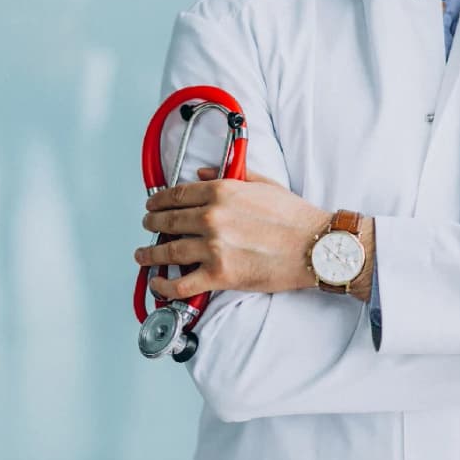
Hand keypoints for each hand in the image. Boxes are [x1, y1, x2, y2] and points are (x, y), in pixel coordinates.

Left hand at [134, 167, 332, 298]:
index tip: (152, 204)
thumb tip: (202, 173)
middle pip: (168, 220)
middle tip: (147, 225)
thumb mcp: (261, 183)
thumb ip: (228, 175)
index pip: (176, 195)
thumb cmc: (294, 217)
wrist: (316, 247)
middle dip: (152, 223)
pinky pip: (182, 283)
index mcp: (220, 192)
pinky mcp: (220, 275)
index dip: (158, 200)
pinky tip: (157, 284)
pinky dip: (164, 286)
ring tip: (142, 254)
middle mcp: (211, 217)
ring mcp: (213, 247)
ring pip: (168, 251)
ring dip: (150, 253)